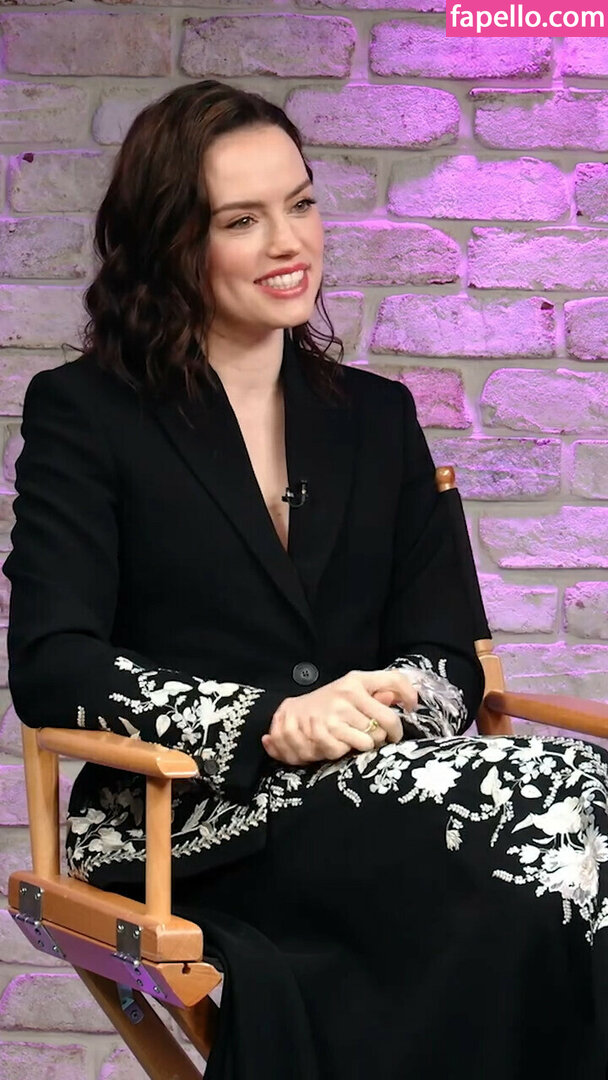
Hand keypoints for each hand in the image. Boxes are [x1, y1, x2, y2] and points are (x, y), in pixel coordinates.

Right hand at [261, 669, 416, 765]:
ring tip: (352, 739)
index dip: (409, 695)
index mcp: (356, 681)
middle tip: (376, 736)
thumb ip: (379, 692)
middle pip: (387, 724)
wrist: (288, 715)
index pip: (393, 681)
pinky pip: (348, 752)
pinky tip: (335, 744)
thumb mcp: (350, 691)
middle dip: (384, 735)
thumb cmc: (327, 703)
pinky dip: (343, 752)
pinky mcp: (322, 734)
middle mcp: (347, 694)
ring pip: (370, 741)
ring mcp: (334, 715)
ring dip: (364, 745)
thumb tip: (408, 698)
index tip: (412, 708)